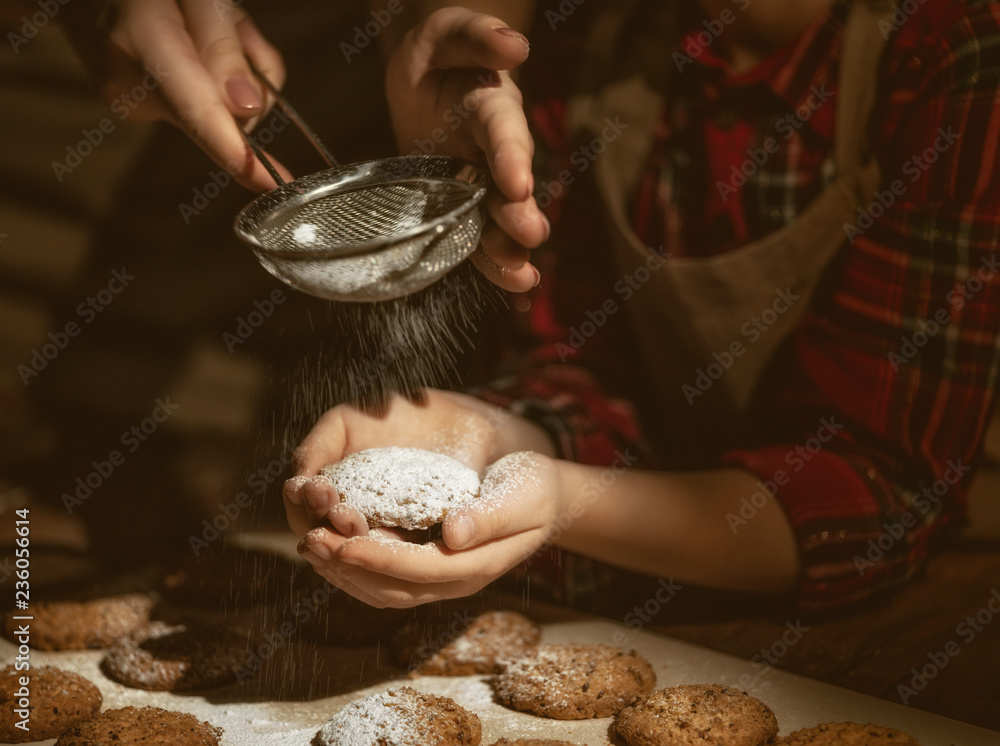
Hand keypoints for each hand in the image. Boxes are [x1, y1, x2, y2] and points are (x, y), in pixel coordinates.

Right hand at [62, 0, 288, 190]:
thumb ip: (222, 44)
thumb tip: (249, 107)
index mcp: (143, 42)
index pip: (199, 111)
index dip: (237, 152)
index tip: (269, 184)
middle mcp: (130, 84)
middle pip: (222, 115)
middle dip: (249, 78)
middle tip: (233, 25)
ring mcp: (129, 102)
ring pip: (218, 111)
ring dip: (232, 72)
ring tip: (202, 25)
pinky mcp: (136, 108)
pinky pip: (201, 106)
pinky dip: (211, 78)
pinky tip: (187, 44)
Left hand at [296, 451, 561, 607]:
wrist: (548, 498)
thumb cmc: (534, 490)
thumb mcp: (521, 496)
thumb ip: (488, 517)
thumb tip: (452, 532)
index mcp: (477, 565)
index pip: (419, 569)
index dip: (378, 557)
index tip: (343, 541)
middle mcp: (456, 581)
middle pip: (393, 588)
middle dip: (348, 568)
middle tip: (311, 541)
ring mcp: (443, 579)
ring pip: (384, 590)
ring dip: (345, 572)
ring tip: (312, 543)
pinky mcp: (432, 566)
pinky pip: (387, 578)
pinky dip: (356, 566)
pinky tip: (334, 543)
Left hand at [385, 8, 549, 291]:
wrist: (422, 82)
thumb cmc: (437, 54)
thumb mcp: (448, 32)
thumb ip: (477, 36)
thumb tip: (515, 46)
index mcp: (493, 109)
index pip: (504, 132)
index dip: (512, 157)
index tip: (519, 183)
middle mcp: (496, 153)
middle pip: (511, 187)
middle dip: (520, 213)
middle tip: (529, 234)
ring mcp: (481, 184)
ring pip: (499, 221)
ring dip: (510, 248)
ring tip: (520, 276)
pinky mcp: (463, 206)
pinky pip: (478, 239)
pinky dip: (494, 265)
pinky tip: (513, 289)